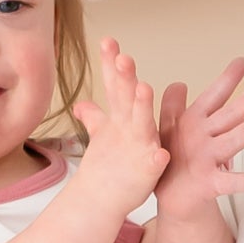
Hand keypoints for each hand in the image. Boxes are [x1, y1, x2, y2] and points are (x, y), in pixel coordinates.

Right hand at [70, 36, 172, 209]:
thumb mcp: (102, 137)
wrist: (100, 202)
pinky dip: (156, 159)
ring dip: (142, 107)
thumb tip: (81, 104)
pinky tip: (161, 153)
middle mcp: (127, 130)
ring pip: (141, 124)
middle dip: (124, 78)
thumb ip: (95, 117)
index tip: (109, 40)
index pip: (115, 86)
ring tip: (145, 88)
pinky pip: (154, 163)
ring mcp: (137, 149)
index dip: (110, 64)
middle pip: (126, 99)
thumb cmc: (105, 168)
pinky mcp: (148, 172)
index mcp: (119, 119)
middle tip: (123, 57)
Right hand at [154, 56, 243, 213]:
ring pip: (233, 141)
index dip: (228, 78)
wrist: (169, 200)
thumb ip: (173, 105)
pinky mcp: (210, 184)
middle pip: (229, 115)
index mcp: (192, 121)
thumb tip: (180, 83)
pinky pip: (235, 182)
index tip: (243, 62)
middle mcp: (199, 137)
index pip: (213, 96)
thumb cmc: (173, 159)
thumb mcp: (167, 129)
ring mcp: (205, 160)